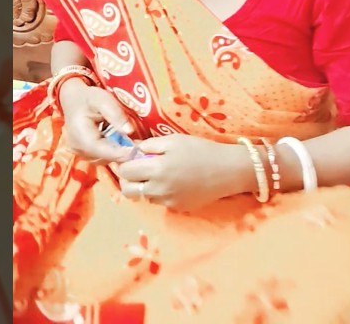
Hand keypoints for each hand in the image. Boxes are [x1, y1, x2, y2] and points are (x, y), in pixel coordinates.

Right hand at [60, 81, 136, 163]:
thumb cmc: (88, 98)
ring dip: (117, 152)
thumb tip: (129, 131)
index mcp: (80, 135)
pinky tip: (118, 140)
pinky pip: (101, 157)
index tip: (137, 150)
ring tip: (128, 141)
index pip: (103, 151)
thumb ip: (115, 114)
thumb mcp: (103, 99)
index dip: (121, 153)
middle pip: (104, 157)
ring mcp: (79, 153)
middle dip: (121, 153)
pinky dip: (111, 151)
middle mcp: (77, 148)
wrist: (73, 99)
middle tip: (138, 144)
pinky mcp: (83, 154)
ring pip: (104, 159)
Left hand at [115, 135, 247, 211]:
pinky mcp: (177, 208)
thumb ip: (149, 145)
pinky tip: (173, 181)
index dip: (122, 164)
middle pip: (128, 191)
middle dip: (127, 180)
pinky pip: (160, 201)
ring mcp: (168, 201)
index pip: (125, 171)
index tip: (126, 158)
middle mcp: (158, 189)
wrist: (227, 170)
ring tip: (157, 174)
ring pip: (144, 197)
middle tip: (134, 169)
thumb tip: (132, 149)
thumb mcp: (174, 140)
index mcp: (156, 169)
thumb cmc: (201, 150)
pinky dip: (159, 192)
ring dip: (143, 186)